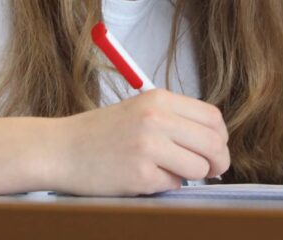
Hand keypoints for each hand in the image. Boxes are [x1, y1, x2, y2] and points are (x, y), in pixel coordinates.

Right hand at [51, 88, 229, 195]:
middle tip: (213, 170)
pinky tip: (144, 176)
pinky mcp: (139, 174)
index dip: (221, 137)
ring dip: (191, 175)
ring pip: (198, 167)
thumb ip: (176, 119)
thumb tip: (214, 142)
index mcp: (160, 99)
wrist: (61, 149)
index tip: (217, 149)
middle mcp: (157, 118)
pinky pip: (172, 185)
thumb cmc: (103, 132)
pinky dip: (165, 185)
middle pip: (213, 142)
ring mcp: (148, 147)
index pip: (212, 117)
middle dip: (218, 161)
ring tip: (169, 171)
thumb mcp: (142, 109)